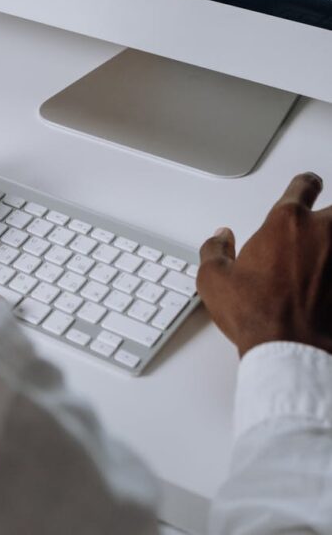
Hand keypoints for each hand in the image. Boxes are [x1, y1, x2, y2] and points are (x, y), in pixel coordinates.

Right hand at [197, 172, 331, 357]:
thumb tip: (220, 239)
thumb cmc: (258, 315)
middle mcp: (321, 233)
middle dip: (329, 217)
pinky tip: (331, 283)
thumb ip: (215, 250)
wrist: (293, 352)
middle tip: (322, 227)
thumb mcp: (214, 280)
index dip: (307, 183)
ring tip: (326, 257)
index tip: (309, 185)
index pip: (304, 186)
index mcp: (286, 222)